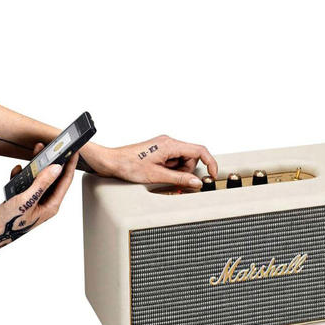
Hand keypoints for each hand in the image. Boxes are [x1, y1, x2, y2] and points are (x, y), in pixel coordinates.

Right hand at [0, 143, 77, 254]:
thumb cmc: (9, 223)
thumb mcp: (27, 200)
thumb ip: (42, 183)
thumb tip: (57, 168)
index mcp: (51, 206)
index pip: (65, 182)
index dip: (70, 165)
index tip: (74, 151)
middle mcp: (45, 203)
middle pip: (53, 178)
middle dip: (53, 161)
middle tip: (54, 147)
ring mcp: (34, 201)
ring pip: (39, 178)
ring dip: (36, 166)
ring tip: (37, 151)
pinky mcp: (23, 199)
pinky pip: (26, 183)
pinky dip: (21, 175)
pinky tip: (17, 171)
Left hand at [83, 135, 217, 188]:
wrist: (112, 162)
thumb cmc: (129, 165)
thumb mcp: (156, 176)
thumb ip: (179, 179)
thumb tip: (196, 182)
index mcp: (170, 144)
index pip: (199, 150)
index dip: (210, 162)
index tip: (212, 174)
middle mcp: (168, 142)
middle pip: (191, 157)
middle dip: (186, 171)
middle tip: (172, 179)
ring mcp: (163, 146)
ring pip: (182, 161)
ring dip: (176, 172)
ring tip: (160, 176)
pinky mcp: (159, 151)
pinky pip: (172, 162)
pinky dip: (169, 170)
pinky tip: (158, 173)